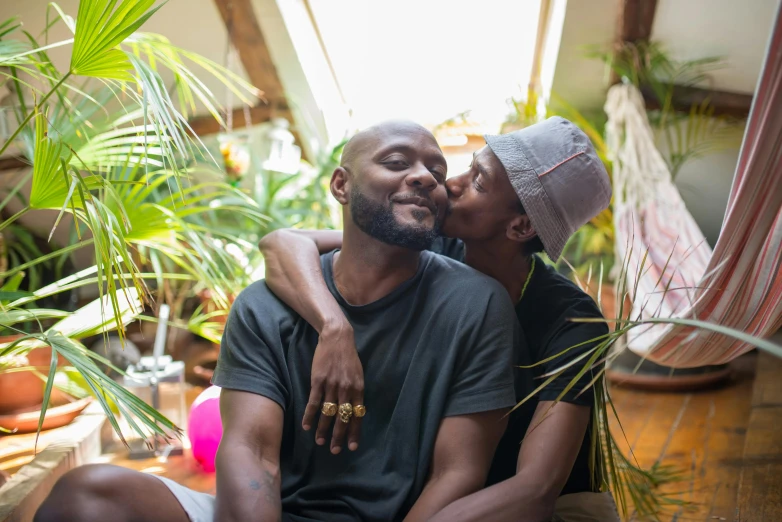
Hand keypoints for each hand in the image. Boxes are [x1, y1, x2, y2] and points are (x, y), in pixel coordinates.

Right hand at [302, 319, 364, 453]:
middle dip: (338, 436)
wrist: (337, 337)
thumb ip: (356, 392)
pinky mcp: (318, 381)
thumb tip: (354, 410)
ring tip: (320, 442)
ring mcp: (332, 386)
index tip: (351, 447)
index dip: (354, 432)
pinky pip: (314, 402)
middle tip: (335, 451)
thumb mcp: (358, 375)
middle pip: (342, 418)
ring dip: (323, 429)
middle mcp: (346, 390)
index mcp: (359, 389)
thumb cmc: (348, 357)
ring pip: (327, 413)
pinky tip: (306, 426)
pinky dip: (309, 415)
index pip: (357, 416)